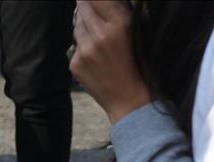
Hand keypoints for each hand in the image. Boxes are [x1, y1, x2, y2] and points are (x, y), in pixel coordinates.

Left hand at [70, 0, 152, 123]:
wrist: (129, 98)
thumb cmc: (139, 62)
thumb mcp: (136, 32)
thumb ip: (119, 13)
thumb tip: (102, 2)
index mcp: (120, 24)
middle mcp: (100, 35)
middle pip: (82, 8)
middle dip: (84, 5)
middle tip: (88, 5)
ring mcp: (85, 51)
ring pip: (77, 26)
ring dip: (83, 24)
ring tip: (96, 32)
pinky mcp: (75, 64)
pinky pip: (74, 46)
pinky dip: (81, 45)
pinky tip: (94, 53)